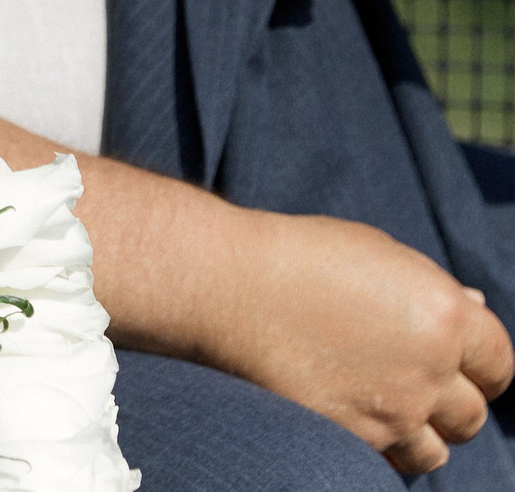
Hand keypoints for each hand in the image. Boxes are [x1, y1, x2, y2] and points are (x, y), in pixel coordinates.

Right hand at [201, 209, 509, 473]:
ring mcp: (393, 410)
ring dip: (420, 433)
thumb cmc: (298, 256)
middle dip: (450, 401)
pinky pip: (388, 461)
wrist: (227, 285)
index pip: (498, 362)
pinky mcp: (352, 436)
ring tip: (387, 409)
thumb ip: (430, 288)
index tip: (459, 364)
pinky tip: (355, 417)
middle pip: (471, 413)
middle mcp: (430, 369)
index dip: (480, 365)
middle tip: (414, 383)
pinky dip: (380, 447)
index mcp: (445, 315)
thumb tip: (472, 307)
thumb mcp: (377, 253)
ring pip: (437, 449)